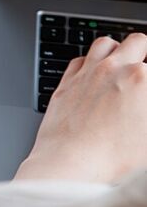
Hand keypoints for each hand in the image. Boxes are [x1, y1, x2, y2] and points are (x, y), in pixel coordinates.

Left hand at [15, 34, 146, 183]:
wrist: (71, 164)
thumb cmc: (114, 159)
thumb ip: (145, 109)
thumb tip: (142, 104)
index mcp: (142, 80)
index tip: (145, 94)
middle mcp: (113, 68)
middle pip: (138, 42)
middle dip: (146, 52)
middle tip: (145, 69)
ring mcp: (88, 72)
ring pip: (106, 43)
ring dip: (119, 50)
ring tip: (125, 62)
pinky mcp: (67, 81)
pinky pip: (81, 59)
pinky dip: (91, 62)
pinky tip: (96, 74)